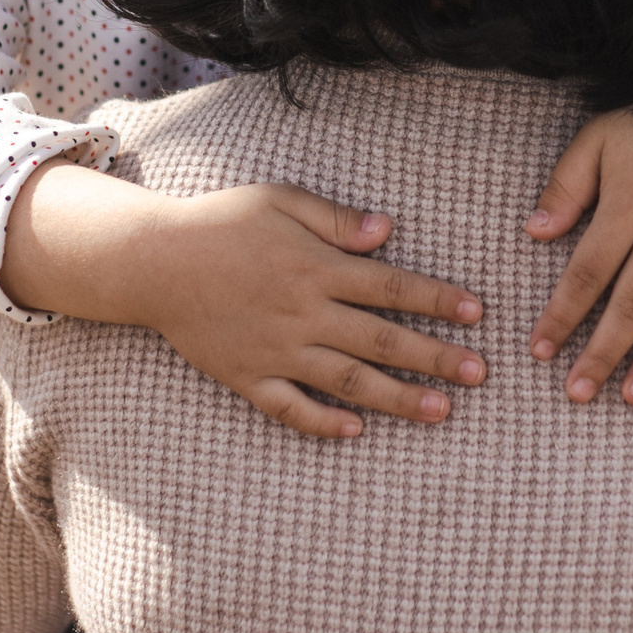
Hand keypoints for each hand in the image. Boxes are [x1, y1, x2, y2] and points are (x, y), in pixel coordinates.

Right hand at [1, 161, 485, 439]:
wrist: (153, 263)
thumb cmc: (220, 222)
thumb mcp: (280, 200)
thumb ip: (334, 218)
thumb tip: (387, 230)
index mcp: (316, 267)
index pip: (391, 286)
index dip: (437, 299)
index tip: (476, 312)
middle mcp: (302, 313)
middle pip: (381, 340)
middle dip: (434, 357)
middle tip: (479, 373)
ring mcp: (276, 350)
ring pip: (347, 381)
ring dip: (397, 398)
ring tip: (441, 412)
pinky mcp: (248, 376)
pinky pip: (290, 408)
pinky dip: (322, 423)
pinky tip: (355, 432)